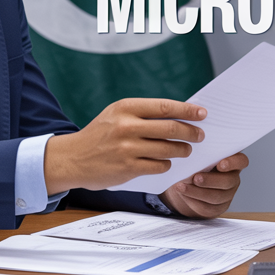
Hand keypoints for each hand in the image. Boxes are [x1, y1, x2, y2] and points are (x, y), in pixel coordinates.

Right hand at [45, 98, 205, 194]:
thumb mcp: (117, 115)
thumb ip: (144, 114)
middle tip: (200, 135)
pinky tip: (166, 162)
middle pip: (171, 128)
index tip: (202, 113)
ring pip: (168, 149)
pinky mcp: (127, 168)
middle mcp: (126, 126)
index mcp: (126, 108)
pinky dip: (167, 164)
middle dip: (191, 132)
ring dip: (182, 150)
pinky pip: (158, 166)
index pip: (165, 106)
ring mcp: (127, 148)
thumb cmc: (100, 134)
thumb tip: (179, 115)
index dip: (188, 110)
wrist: (72, 158)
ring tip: (186, 150)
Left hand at [160, 153, 249, 217]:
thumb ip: (200, 154)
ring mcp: (227, 195)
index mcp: (232, 161)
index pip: (241, 161)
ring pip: (216, 197)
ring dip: (197, 192)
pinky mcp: (217, 208)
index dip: (233, 163)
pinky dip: (192, 200)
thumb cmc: (196, 162)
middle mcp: (232, 178)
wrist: (189, 182)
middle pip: (228, 181)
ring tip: (181, 186)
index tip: (220, 164)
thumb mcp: (199, 155)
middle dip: (210, 180)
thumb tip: (190, 154)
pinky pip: (207, 207)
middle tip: (195, 178)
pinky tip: (183, 194)